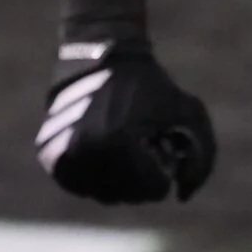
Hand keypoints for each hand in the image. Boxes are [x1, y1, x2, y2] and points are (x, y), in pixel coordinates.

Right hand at [37, 36, 216, 203]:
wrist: (102, 56)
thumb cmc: (150, 85)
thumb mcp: (189, 112)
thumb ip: (202, 157)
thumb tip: (182, 196)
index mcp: (118, 142)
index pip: (153, 190)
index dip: (166, 172)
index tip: (163, 148)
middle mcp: (86, 153)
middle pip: (129, 196)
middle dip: (144, 176)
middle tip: (146, 147)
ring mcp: (63, 156)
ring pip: (104, 195)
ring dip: (121, 180)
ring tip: (126, 148)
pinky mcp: (50, 155)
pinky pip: (80, 185)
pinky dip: (97, 177)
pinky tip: (108, 153)